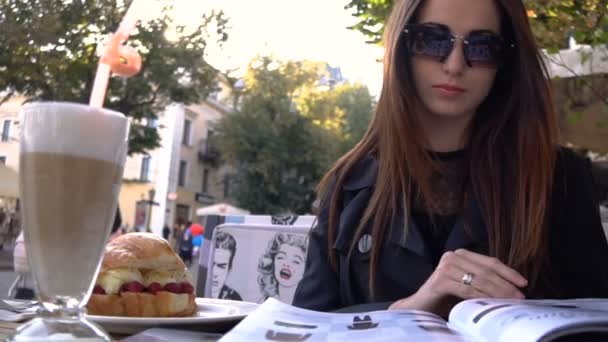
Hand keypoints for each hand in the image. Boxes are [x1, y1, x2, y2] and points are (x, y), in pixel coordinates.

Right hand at [389, 249, 526, 312]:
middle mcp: (452, 256)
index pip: (490, 261)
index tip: (523, 283)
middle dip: (505, 284)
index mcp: (461, 255)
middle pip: (486, 270)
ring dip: (497, 292)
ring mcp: (445, 267)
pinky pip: (467, 289)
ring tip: (509, 302)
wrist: (420, 307)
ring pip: (479, 279)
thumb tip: (512, 288)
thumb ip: (483, 281)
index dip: (508, 272)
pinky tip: (490, 304)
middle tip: (519, 297)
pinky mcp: (440, 281)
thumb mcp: (467, 285)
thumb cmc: (446, 298)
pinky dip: (481, 297)